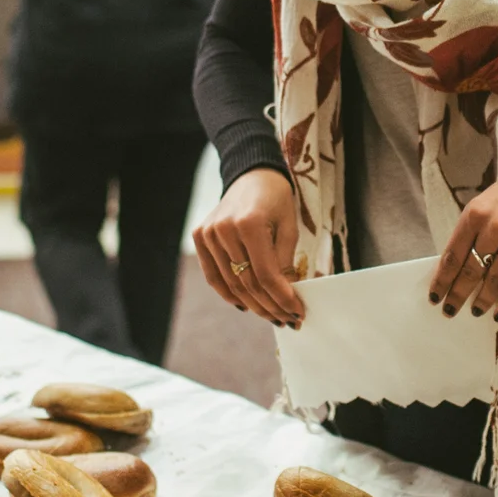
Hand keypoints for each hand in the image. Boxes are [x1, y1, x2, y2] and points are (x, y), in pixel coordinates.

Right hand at [194, 167, 301, 326]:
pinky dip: (230, 294)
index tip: (297, 313)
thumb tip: (286, 297)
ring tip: (272, 317)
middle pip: (247, 283)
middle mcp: (224, 229)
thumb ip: (285, 262)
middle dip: (270, 306)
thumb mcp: (289, 228)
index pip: (266, 274)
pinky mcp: (200, 237)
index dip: (282, 298)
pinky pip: (214, 276)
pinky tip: (247, 306)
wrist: (252, 175)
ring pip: (232, 284)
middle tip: (288, 320)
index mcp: (249, 223)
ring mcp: (208, 233)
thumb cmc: (276, 201)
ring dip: (253, 305)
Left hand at [433, 166, 497, 321]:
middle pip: (470, 270)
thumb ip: (472, 229)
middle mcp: (495, 228)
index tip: (435, 295)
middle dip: (457, 294)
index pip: (452, 255)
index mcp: (476, 214)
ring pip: (494, 280)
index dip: (442, 280)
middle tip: (449, 310)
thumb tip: (457, 263)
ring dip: (482, 300)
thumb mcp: (486, 201)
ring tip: (475, 311)